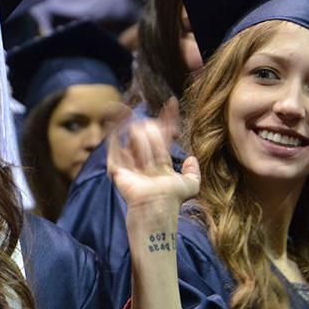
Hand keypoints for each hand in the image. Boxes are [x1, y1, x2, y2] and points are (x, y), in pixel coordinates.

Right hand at [107, 98, 199, 213]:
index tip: (172, 103)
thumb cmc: (172, 199)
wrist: (156, 206)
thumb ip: (194, 172)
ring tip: (148, 162)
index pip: (164, 133)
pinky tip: (119, 111)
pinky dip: (115, 125)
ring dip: (145, 143)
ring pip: (136, 134)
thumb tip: (191, 158)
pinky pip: (114, 141)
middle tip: (158, 150)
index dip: (168, 118)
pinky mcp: (115, 165)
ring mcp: (129, 161)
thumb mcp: (191, 185)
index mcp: (159, 160)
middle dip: (155, 134)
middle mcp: (144, 158)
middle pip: (149, 130)